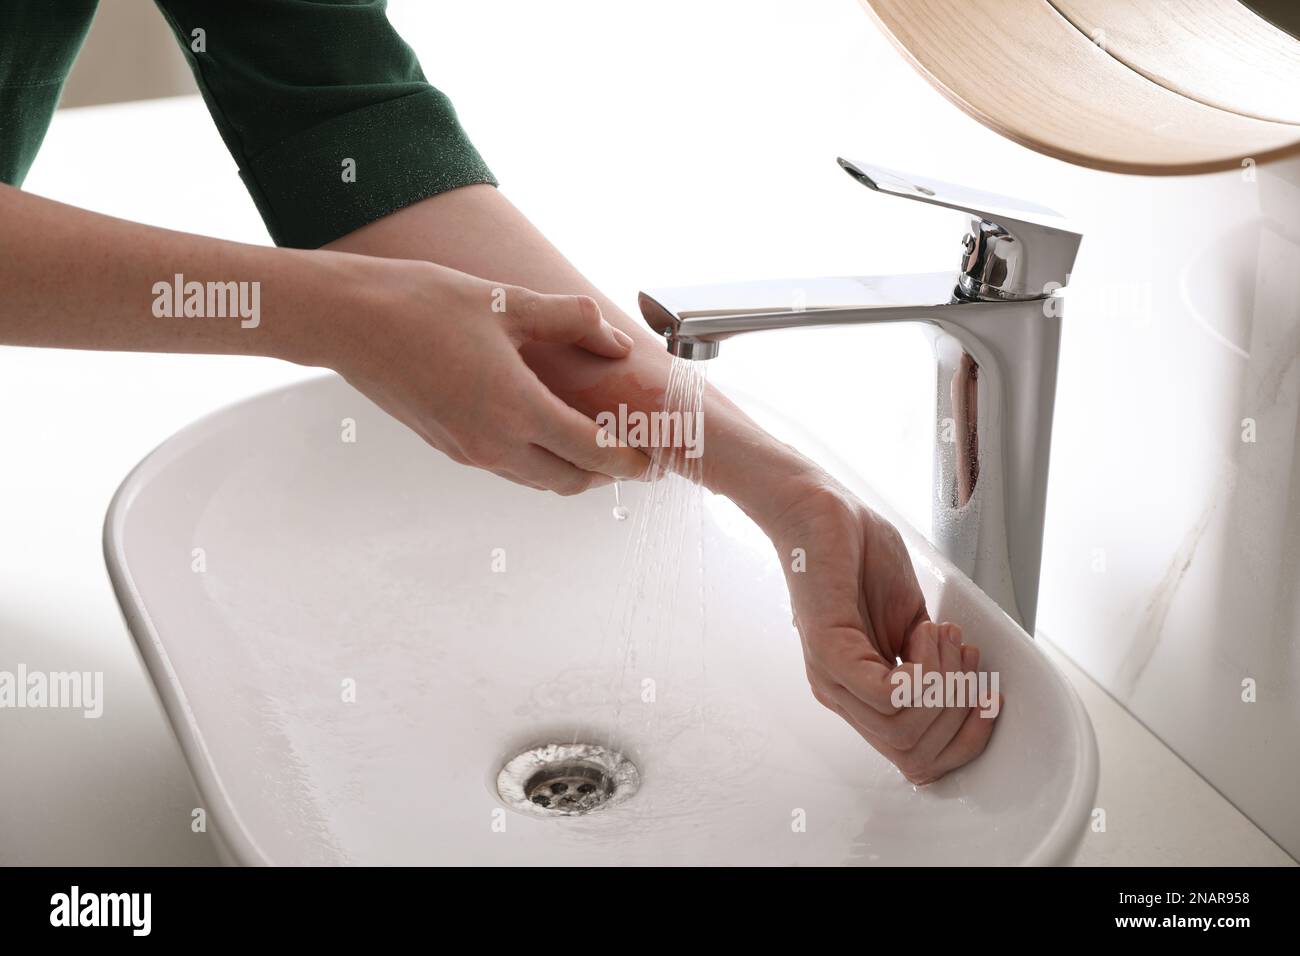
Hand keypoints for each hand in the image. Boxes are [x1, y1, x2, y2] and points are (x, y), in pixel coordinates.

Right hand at [334, 259, 648, 493]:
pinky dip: (538, 460)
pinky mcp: (449, 447)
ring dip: (573, 470)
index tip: (656, 458)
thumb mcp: (507, 303)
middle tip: (635, 455)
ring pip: (538, 479)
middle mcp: (494, 443)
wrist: (349, 322)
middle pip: (571, 480)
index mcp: (515, 408)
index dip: (631, 460)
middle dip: (608, 473)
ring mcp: (468, 450)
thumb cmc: (422, 305)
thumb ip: (571, 321)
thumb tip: (616, 342)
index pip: (593, 452)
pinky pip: (509, 468)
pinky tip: (546, 430)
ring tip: (598, 444)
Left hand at [763, 476, 998, 783]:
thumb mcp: (909, 621)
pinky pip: (886, 696)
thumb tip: (963, 691)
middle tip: (965, 657)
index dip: (964, 742)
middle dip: (961, 713)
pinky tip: (924, 633)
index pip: (914, 760)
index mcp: (861, 693)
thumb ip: (928, 663)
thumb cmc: (858, 557)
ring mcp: (832, 675)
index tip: (989, 699)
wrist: (821, 510)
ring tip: (941, 634)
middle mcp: (843, 694)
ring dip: (945, 683)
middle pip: (914, 755)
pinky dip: (923, 671)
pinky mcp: (827, 648)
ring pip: (903, 730)